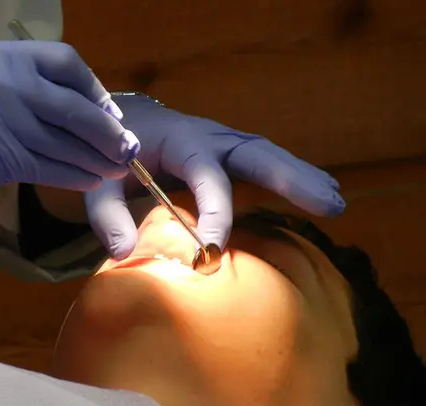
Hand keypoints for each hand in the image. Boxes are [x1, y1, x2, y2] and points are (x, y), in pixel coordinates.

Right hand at [0, 41, 139, 207]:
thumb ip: (30, 89)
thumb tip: (90, 111)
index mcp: (4, 55)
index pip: (65, 62)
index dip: (95, 90)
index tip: (111, 114)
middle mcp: (4, 79)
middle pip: (72, 107)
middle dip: (106, 132)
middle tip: (128, 150)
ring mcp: (0, 117)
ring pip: (63, 142)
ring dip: (95, 160)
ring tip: (116, 171)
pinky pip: (47, 167)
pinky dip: (73, 176)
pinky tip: (90, 182)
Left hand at [85, 94, 345, 258]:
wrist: (117, 123)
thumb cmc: (109, 153)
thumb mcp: (99, 181)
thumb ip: (107, 215)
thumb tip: (124, 254)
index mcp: (178, 139)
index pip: (205, 174)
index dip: (214, 210)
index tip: (213, 248)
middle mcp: (208, 136)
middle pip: (255, 153)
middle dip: (290, 177)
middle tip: (327, 203)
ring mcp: (222, 143)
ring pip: (267, 156)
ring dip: (302, 178)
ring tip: (335, 202)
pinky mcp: (228, 155)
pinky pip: (263, 165)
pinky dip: (292, 178)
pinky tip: (320, 195)